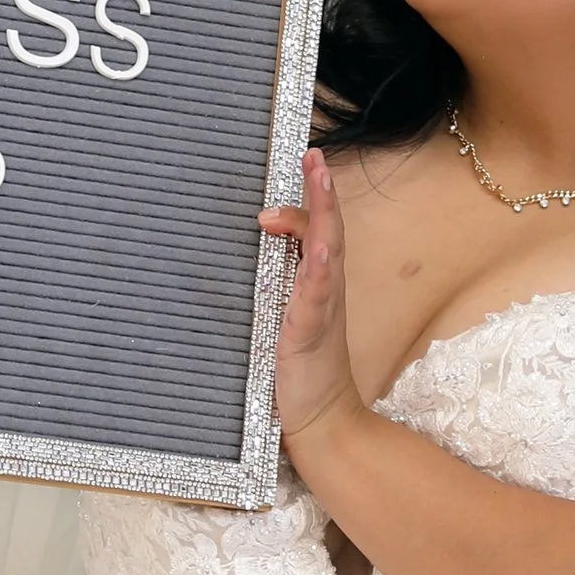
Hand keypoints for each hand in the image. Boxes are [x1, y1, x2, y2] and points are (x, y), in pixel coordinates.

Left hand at [257, 147, 361, 455]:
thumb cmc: (300, 373)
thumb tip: (245, 264)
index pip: (316, 231)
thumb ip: (272, 293)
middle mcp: (325, 290)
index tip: (296, 168)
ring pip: (329, 250)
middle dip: (321, 191)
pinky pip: (318, 295)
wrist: (321, 420)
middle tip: (314, 154)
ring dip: (324, 213)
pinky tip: (320, 248)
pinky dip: (321, 268)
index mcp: (317, 286)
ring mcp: (322, 309)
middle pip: (329, 228)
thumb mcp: (282, 322)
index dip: (308, 200)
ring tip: (321, 177)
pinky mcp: (310, 332)